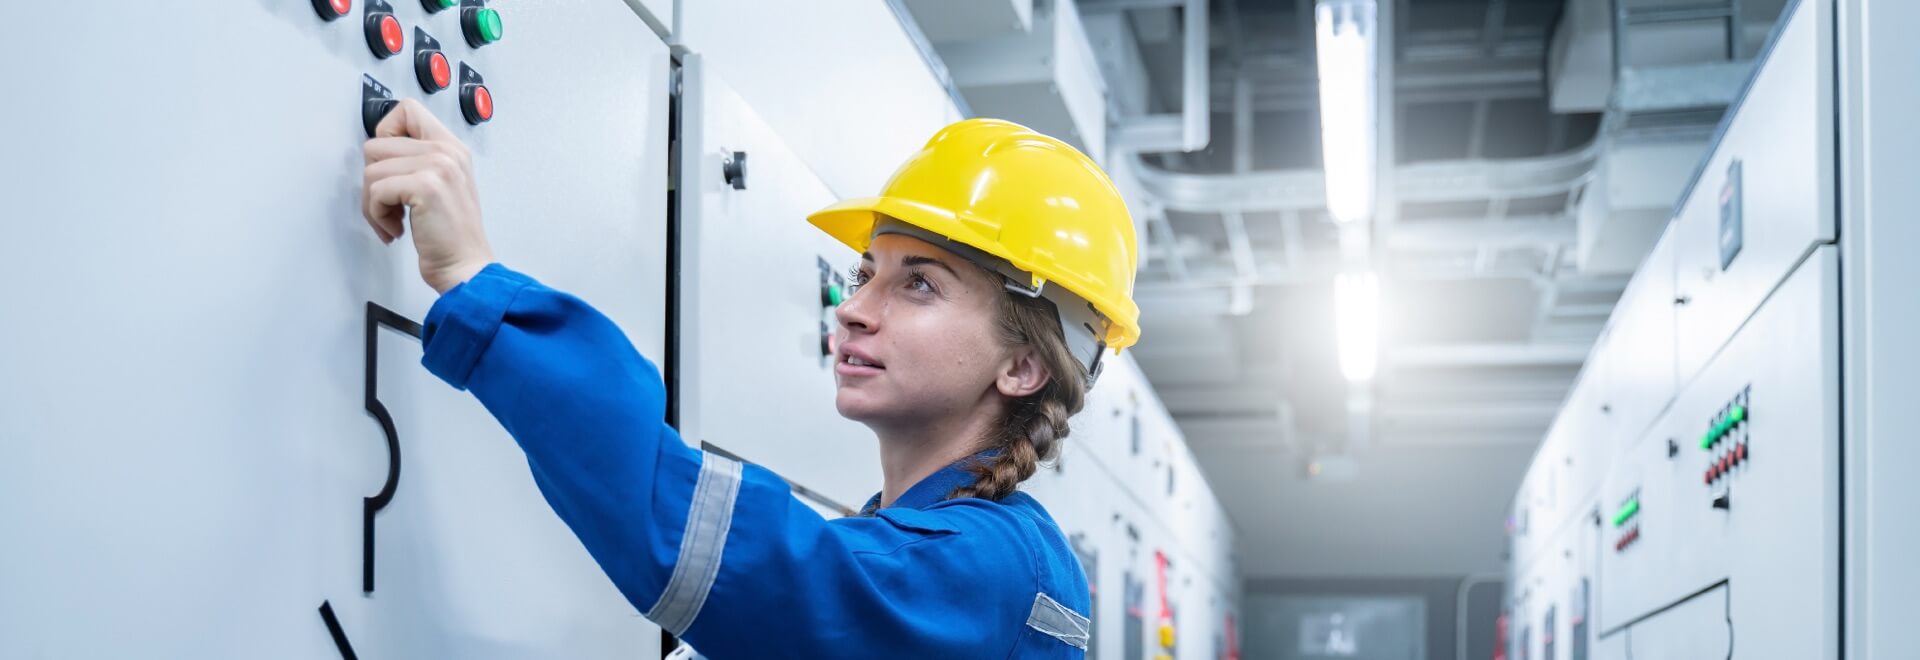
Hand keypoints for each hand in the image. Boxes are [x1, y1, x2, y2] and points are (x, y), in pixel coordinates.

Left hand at [363, 99, 494, 293]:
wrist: (466, 267)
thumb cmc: (451, 235)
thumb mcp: (443, 185)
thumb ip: (418, 161)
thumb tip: (378, 153)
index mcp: (452, 148)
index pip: (406, 110)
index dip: (386, 134)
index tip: (390, 165)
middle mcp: (446, 152)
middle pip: (377, 144)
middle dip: (373, 180)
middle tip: (390, 203)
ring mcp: (438, 166)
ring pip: (371, 169)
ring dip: (373, 202)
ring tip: (394, 219)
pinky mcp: (426, 186)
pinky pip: (376, 190)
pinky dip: (377, 215)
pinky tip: (397, 228)